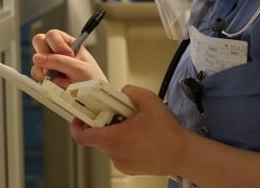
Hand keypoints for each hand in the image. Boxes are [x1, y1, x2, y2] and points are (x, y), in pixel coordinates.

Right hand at [30, 29, 106, 86]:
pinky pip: (37, 76)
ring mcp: (50, 65)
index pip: (52, 35)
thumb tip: (37, 58)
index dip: (57, 44)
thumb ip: (59, 61)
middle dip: (46, 54)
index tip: (68, 55)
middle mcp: (57, 53)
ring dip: (46, 70)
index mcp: (68, 44)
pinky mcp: (46, 79)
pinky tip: (58, 85)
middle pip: (39, 42)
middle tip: (58, 65)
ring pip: (36, 61)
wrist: (93, 99)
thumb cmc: (93, 80)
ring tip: (62, 79)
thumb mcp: (80, 68)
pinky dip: (45, 81)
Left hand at [70, 85, 187, 175]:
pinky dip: (123, 144)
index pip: (82, 136)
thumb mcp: (149, 100)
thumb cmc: (167, 133)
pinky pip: (119, 153)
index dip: (76, 126)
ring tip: (133, 126)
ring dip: (115, 134)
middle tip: (116, 114)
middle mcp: (115, 153)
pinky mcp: (129, 168)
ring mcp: (121, 163)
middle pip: (97, 137)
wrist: (183, 154)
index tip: (79, 117)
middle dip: (103, 124)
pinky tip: (139, 137)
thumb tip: (121, 93)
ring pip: (109, 145)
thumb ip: (130, 91)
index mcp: (115, 138)